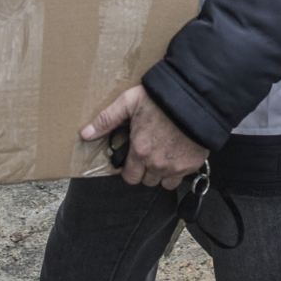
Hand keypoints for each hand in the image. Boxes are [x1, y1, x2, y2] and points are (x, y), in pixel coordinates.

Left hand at [81, 85, 207, 190]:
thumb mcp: (129, 102)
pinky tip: (179, 152)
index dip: (131, 170)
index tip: (134, 159)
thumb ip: (107, 120)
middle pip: (148, 181)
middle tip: (151, 153)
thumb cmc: (161, 99)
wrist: (195, 98)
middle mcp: (157, 164)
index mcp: (140, 151)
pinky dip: (180, 169)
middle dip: (147, 170)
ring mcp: (176, 167)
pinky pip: (182, 177)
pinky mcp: (193, 164)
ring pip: (165, 182)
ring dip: (163, 173)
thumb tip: (85, 134)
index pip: (130, 178)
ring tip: (165, 154)